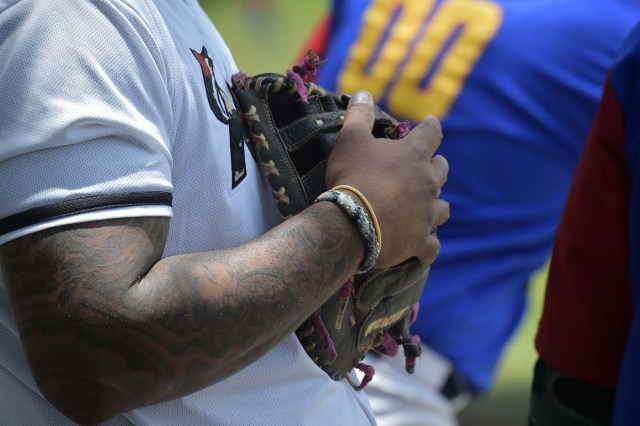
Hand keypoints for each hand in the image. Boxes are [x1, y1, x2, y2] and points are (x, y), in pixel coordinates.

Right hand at [326, 90, 448, 267]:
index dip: (431, 127)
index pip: (432, 133)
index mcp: (415, 155)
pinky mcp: (420, 242)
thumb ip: (358, 115)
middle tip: (425, 167)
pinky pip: (432, 247)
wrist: (352, 223)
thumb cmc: (352, 176)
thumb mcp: (350, 140)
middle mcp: (428, 183)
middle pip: (442, 170)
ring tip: (427, 207)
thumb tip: (363, 92)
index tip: (430, 123)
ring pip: (442, 208)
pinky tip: (424, 247)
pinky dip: (428, 246)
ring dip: (435, 205)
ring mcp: (427, 214)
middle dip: (435, 167)